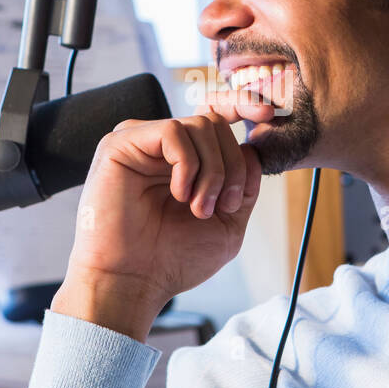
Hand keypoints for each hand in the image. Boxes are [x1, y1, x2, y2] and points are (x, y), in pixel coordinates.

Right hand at [53, 87, 273, 341]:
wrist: (134, 281)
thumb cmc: (174, 259)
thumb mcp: (228, 222)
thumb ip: (244, 184)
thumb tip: (252, 148)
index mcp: (184, 159)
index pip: (215, 115)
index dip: (243, 105)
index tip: (267, 114)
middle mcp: (161, 146)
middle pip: (216, 123)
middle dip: (232, 165)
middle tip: (220, 206)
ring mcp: (140, 141)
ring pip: (200, 125)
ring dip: (213, 171)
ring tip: (198, 208)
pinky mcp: (121, 143)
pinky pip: (172, 132)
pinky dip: (187, 165)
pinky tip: (179, 194)